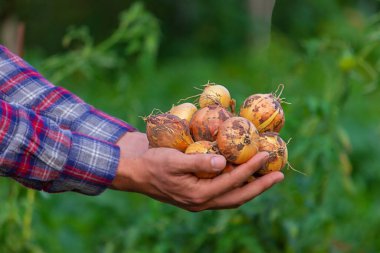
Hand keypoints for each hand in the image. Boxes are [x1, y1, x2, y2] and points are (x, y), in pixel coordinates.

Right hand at [112, 132, 283, 210]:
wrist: (135, 171)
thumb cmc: (152, 163)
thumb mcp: (173, 161)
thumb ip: (198, 162)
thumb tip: (223, 163)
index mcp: (198, 195)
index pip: (232, 182)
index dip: (251, 169)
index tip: (266, 155)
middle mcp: (202, 201)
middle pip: (239, 196)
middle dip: (260, 186)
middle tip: (279, 175)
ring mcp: (200, 199)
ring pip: (232, 196)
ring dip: (251, 186)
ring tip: (267, 175)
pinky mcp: (197, 192)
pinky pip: (223, 191)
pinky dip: (236, 184)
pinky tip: (242, 174)